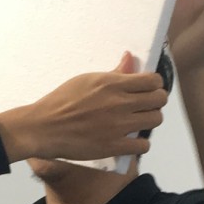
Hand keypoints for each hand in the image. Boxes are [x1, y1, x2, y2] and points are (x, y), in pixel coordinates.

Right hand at [0, 57, 167, 162]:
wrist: (43, 127)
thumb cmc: (62, 101)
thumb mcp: (87, 80)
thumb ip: (113, 72)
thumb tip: (129, 58)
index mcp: (112, 84)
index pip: (152, 80)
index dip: (155, 84)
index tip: (150, 88)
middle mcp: (119, 103)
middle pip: (159, 99)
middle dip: (157, 100)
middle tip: (147, 104)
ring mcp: (117, 125)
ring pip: (155, 120)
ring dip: (151, 119)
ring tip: (140, 120)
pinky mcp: (113, 146)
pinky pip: (143, 145)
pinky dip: (141, 143)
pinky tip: (132, 140)